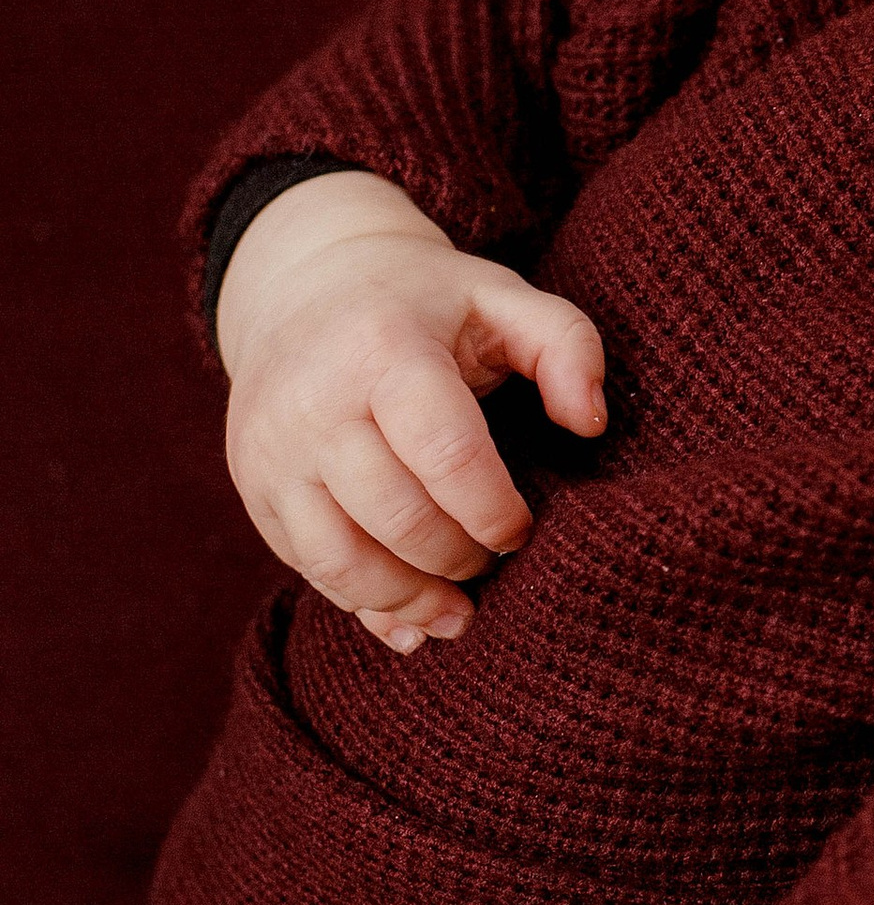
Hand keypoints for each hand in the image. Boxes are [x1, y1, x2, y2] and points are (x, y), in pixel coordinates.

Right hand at [215, 169, 605, 649]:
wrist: (298, 286)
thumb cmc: (424, 302)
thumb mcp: (501, 297)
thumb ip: (566, 346)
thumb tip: (590, 425)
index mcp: (382, 347)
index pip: (444, 453)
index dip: (493, 509)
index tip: (522, 530)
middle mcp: (312, 402)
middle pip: (395, 517)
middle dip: (458, 557)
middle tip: (492, 559)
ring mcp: (271, 451)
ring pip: (340, 560)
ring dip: (409, 600)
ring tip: (458, 612)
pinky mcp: (253, 488)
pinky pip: (306, 568)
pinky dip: (362, 605)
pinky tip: (409, 618)